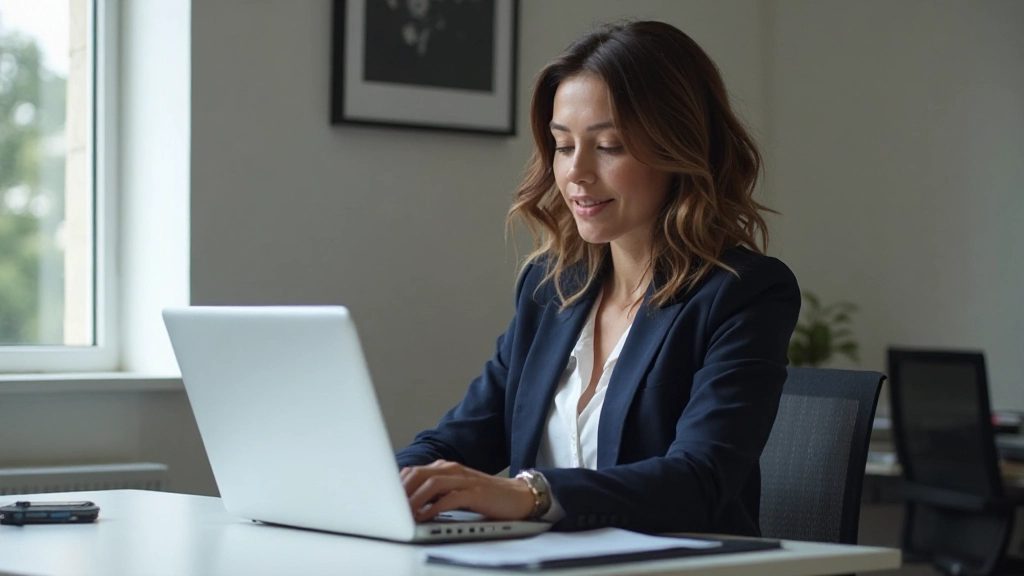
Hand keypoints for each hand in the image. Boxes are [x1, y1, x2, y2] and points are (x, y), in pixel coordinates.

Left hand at [400, 460, 535, 521]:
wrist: (516, 496)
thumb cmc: (484, 495)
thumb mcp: (455, 490)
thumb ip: (434, 492)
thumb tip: (407, 502)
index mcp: (445, 467)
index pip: (412, 471)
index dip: (396, 486)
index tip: (383, 501)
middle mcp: (452, 469)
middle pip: (418, 474)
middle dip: (401, 492)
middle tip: (389, 509)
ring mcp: (464, 479)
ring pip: (432, 484)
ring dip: (415, 500)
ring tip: (404, 514)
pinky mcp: (475, 492)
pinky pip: (450, 498)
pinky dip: (435, 508)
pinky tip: (426, 517)